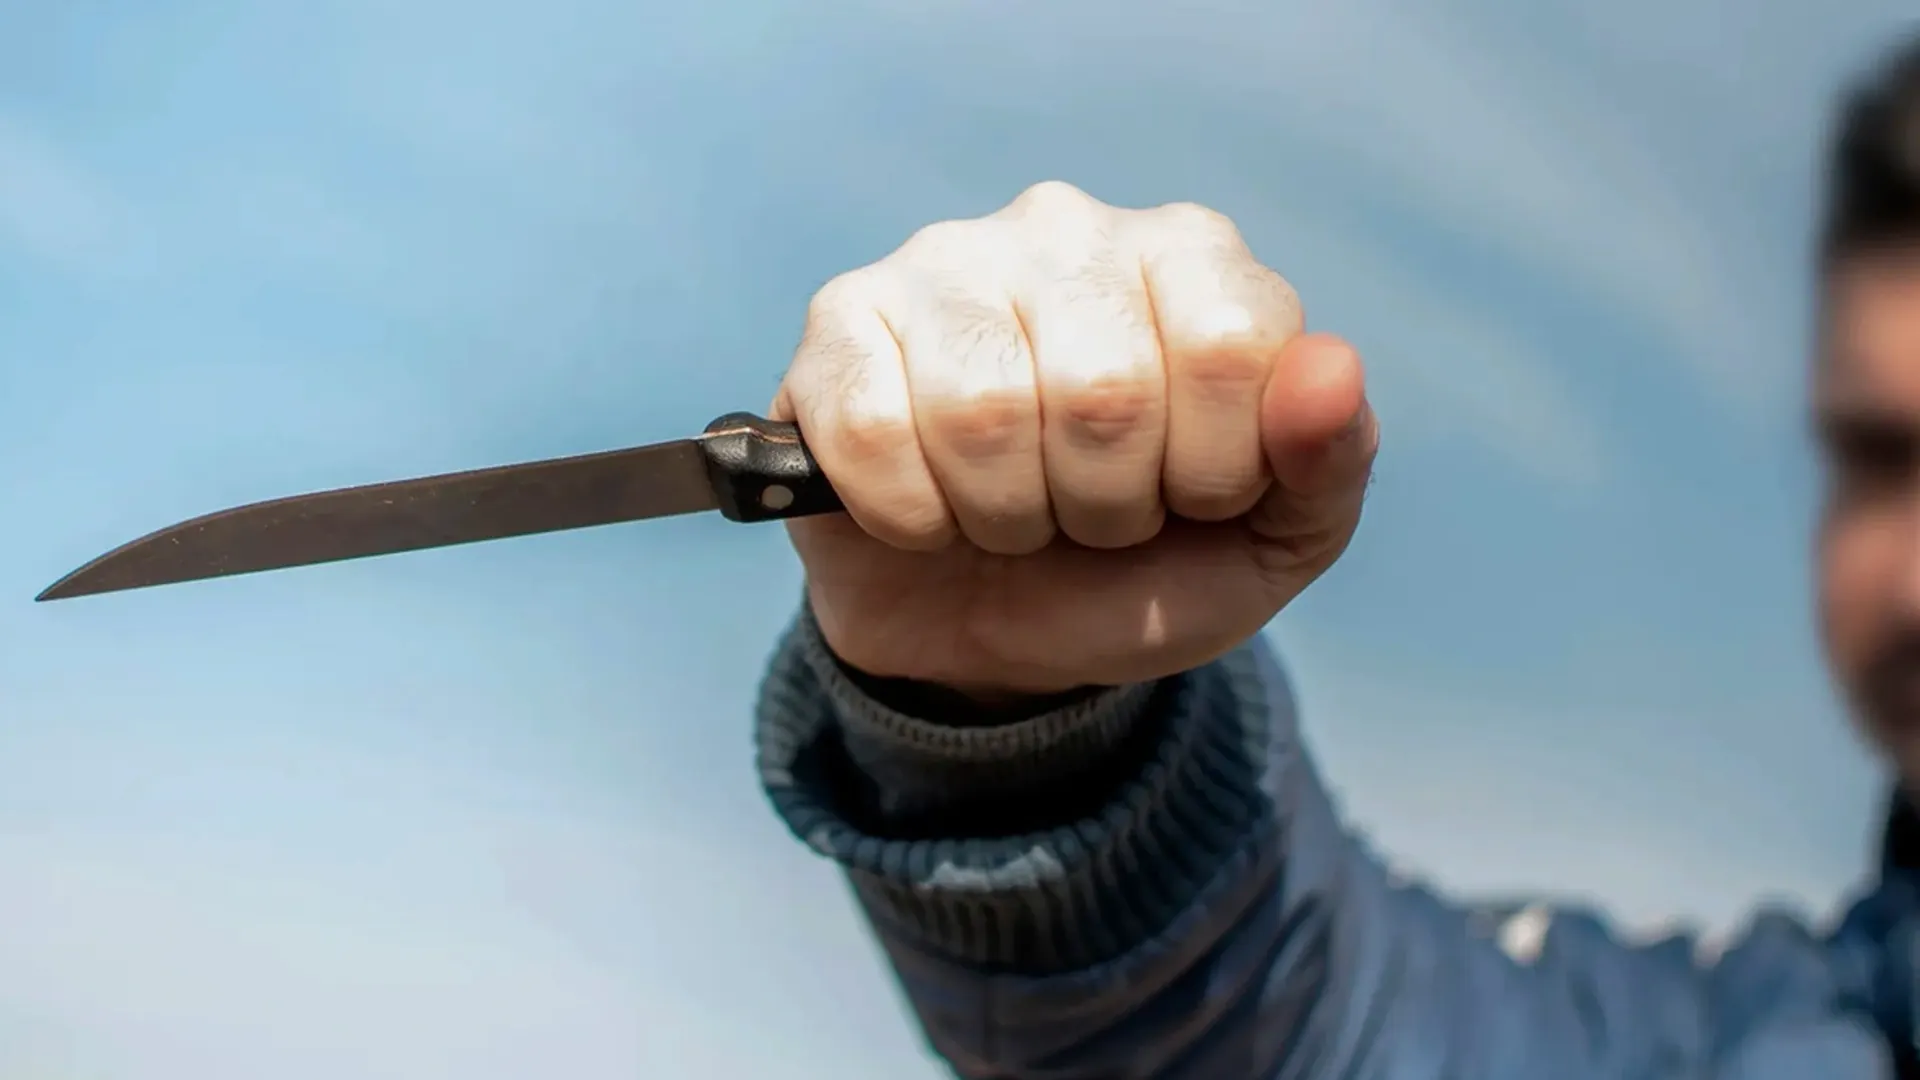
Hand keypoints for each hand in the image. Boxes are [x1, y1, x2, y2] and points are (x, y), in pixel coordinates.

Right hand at [776, 182, 1376, 699]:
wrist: (994, 630)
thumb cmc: (1142, 566)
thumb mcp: (1269, 542)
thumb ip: (1327, 463)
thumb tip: (1331, 371)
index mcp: (1192, 256)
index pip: (1228, 349)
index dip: (1210, 470)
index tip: (1190, 498)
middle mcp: (1066, 228)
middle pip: (1104, 388)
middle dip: (1105, 505)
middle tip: (1089, 516)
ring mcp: (944, 262)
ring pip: (983, 410)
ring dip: (1006, 517)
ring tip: (1012, 513)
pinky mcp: (841, 321)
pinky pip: (874, 430)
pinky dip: (911, 515)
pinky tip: (925, 511)